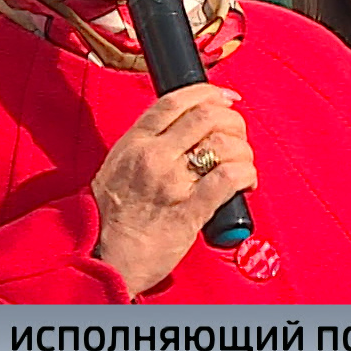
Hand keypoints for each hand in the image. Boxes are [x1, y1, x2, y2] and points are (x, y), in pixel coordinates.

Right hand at [92, 84, 256, 296]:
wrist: (103, 258)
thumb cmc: (110, 217)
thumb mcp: (118, 165)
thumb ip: (147, 144)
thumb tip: (184, 129)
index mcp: (135, 142)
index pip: (176, 100)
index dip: (209, 92)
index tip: (226, 98)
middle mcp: (154, 156)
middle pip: (206, 116)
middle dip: (233, 120)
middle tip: (238, 135)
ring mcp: (172, 183)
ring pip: (223, 145)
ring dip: (243, 151)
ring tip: (243, 164)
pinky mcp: (189, 211)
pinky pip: (229, 179)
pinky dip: (246, 174)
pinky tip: (247, 181)